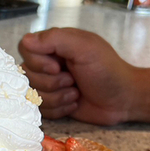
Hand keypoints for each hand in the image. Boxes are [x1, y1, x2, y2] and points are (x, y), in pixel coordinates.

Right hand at [18, 28, 137, 124]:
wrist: (124, 100)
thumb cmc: (108, 70)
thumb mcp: (84, 48)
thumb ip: (55, 40)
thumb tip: (25, 41)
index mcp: (54, 46)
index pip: (25, 49)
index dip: (38, 62)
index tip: (58, 67)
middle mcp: (48, 64)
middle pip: (27, 75)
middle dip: (52, 83)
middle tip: (73, 81)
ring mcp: (50, 85)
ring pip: (33, 95)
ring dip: (58, 97)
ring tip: (76, 93)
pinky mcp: (53, 104)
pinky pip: (41, 110)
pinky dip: (60, 109)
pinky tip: (75, 103)